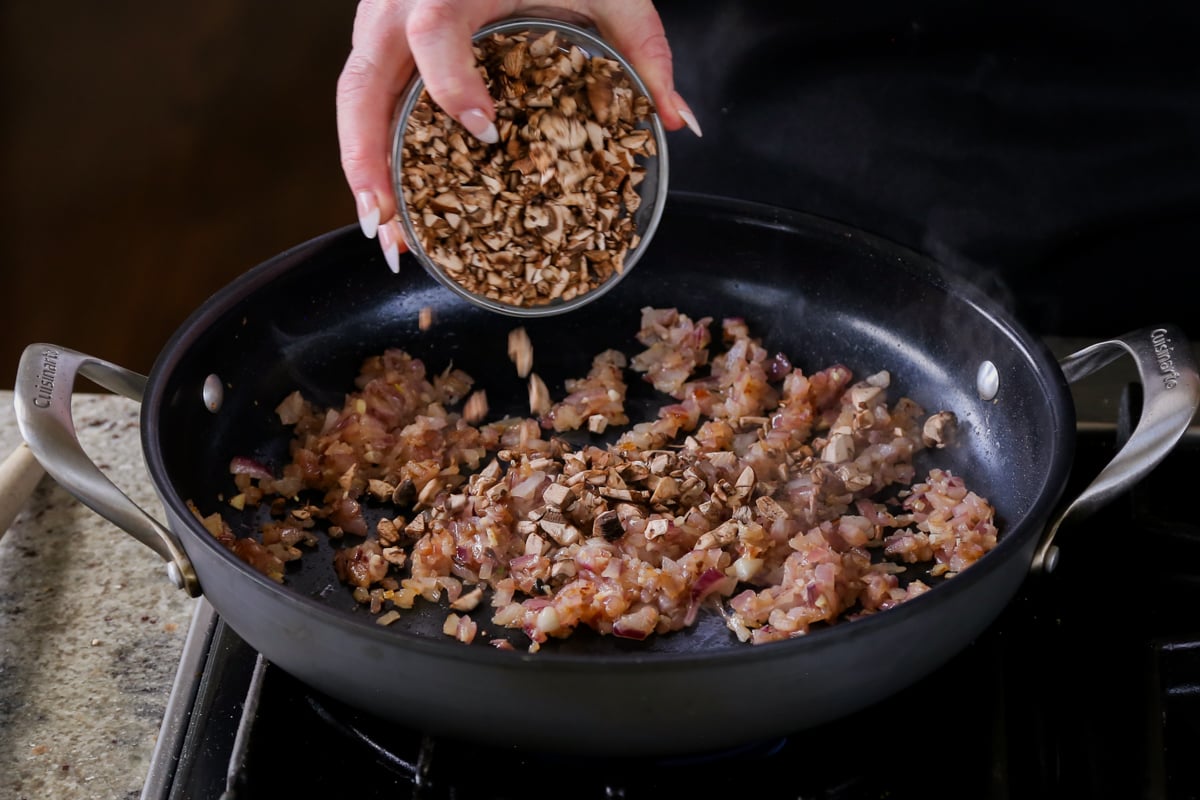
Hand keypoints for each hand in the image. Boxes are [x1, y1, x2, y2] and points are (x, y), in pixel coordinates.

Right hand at [336, 0, 701, 272]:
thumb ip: (643, 47)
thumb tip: (677, 120)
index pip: (434, 30)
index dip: (451, 83)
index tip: (484, 131)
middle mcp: (401, 4)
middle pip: (363, 82)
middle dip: (367, 155)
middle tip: (385, 219)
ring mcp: (381, 24)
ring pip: (352, 99)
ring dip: (360, 169)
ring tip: (382, 234)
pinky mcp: (379, 43)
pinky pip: (365, 101)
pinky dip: (370, 156)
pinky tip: (388, 208)